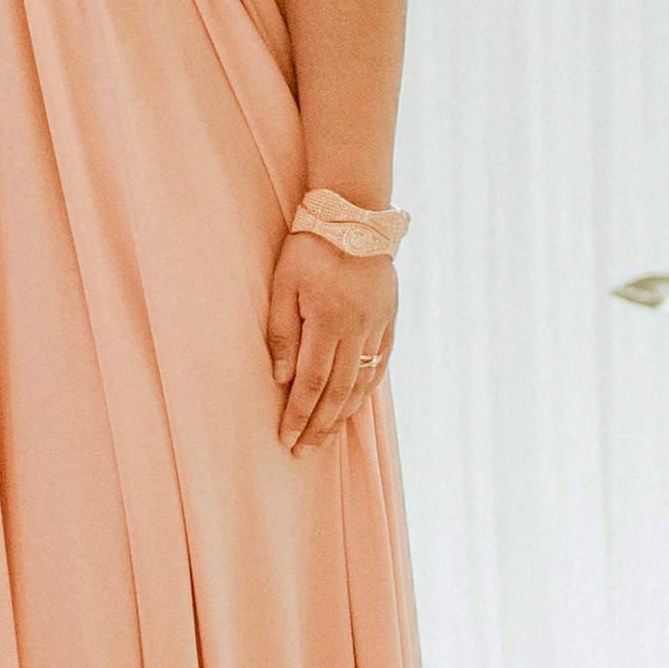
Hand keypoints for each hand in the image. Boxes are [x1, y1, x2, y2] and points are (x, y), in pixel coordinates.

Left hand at [264, 229, 396, 454]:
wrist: (353, 216)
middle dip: (319, 425)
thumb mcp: (283, 284)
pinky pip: (379, 363)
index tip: (287, 438)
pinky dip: (367, 388)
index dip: (299, 414)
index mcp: (328, 322)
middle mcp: (357, 330)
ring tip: (326, 437)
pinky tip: (356, 405)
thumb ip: (281, 332)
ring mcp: (377, 326)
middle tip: (304, 451)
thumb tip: (280, 378)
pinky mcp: (388, 318)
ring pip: (361, 382)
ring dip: (343, 414)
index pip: (312, 383)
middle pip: (338, 391)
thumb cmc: (309, 247)